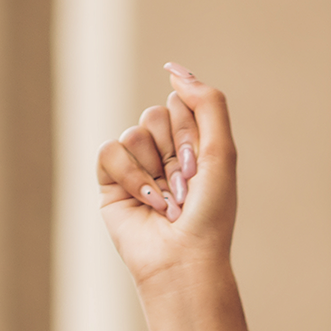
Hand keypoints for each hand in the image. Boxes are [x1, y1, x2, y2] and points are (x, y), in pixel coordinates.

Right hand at [98, 64, 237, 289]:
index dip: (190, 133)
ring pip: (132, 133)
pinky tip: (148, 203)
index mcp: (194, 148)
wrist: (183, 261)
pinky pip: (109, 151)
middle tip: (185, 187)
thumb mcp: (221, 153)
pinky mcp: (111, 182)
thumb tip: (174, 69)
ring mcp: (138, 168)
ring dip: (152, 168)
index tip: (200, 166)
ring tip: (167, 202)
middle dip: (171, 149)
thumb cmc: (209, 216)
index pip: (180, 106)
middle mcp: (165, 155)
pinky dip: (130, 176)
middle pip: (154, 114)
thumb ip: (208, 104)